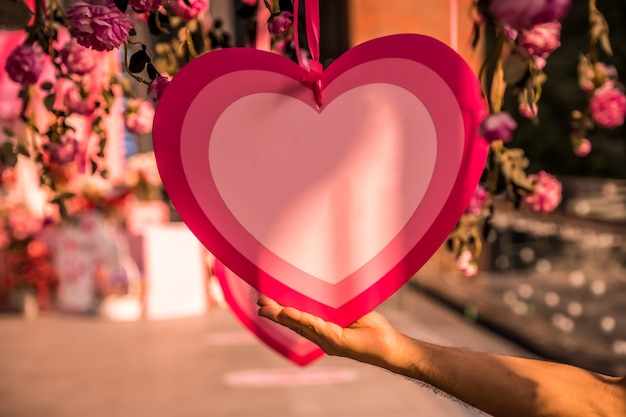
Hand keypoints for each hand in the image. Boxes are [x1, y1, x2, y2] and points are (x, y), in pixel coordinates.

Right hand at [257, 296, 401, 367]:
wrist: (390, 345)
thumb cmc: (373, 329)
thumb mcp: (351, 310)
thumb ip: (335, 302)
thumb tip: (323, 283)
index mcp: (323, 330)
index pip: (299, 319)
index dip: (283, 310)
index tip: (267, 298)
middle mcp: (322, 337)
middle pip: (294, 324)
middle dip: (276, 314)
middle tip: (258, 303)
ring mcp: (328, 341)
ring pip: (300, 325)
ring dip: (283, 316)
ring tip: (267, 308)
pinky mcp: (337, 341)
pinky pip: (316, 327)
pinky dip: (301, 318)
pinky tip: (288, 312)